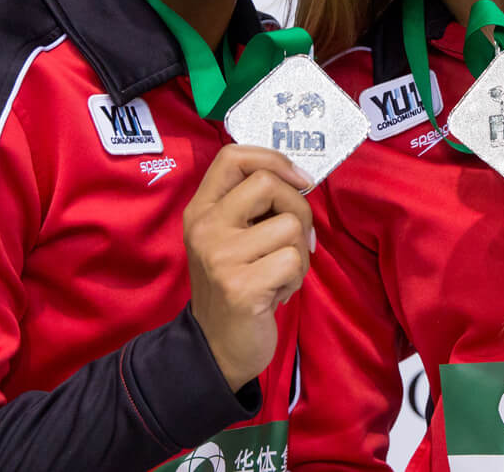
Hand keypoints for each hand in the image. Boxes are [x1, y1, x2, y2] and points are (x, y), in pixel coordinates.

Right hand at [183, 145, 313, 390]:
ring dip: (299, 252)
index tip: (298, 179)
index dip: (273, 159)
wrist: (216, 347)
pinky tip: (276, 293)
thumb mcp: (231, 238)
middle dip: (299, 207)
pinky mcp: (241, 286)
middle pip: (269, 183)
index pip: (233, 156)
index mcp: (202, 210)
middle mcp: (205, 227)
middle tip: (296, 239)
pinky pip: (294, 260)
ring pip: (291, 225)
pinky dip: (296, 278)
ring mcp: (221, 257)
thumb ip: (254, 206)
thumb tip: (301, 179)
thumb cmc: (236, 285)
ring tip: (278, 273)